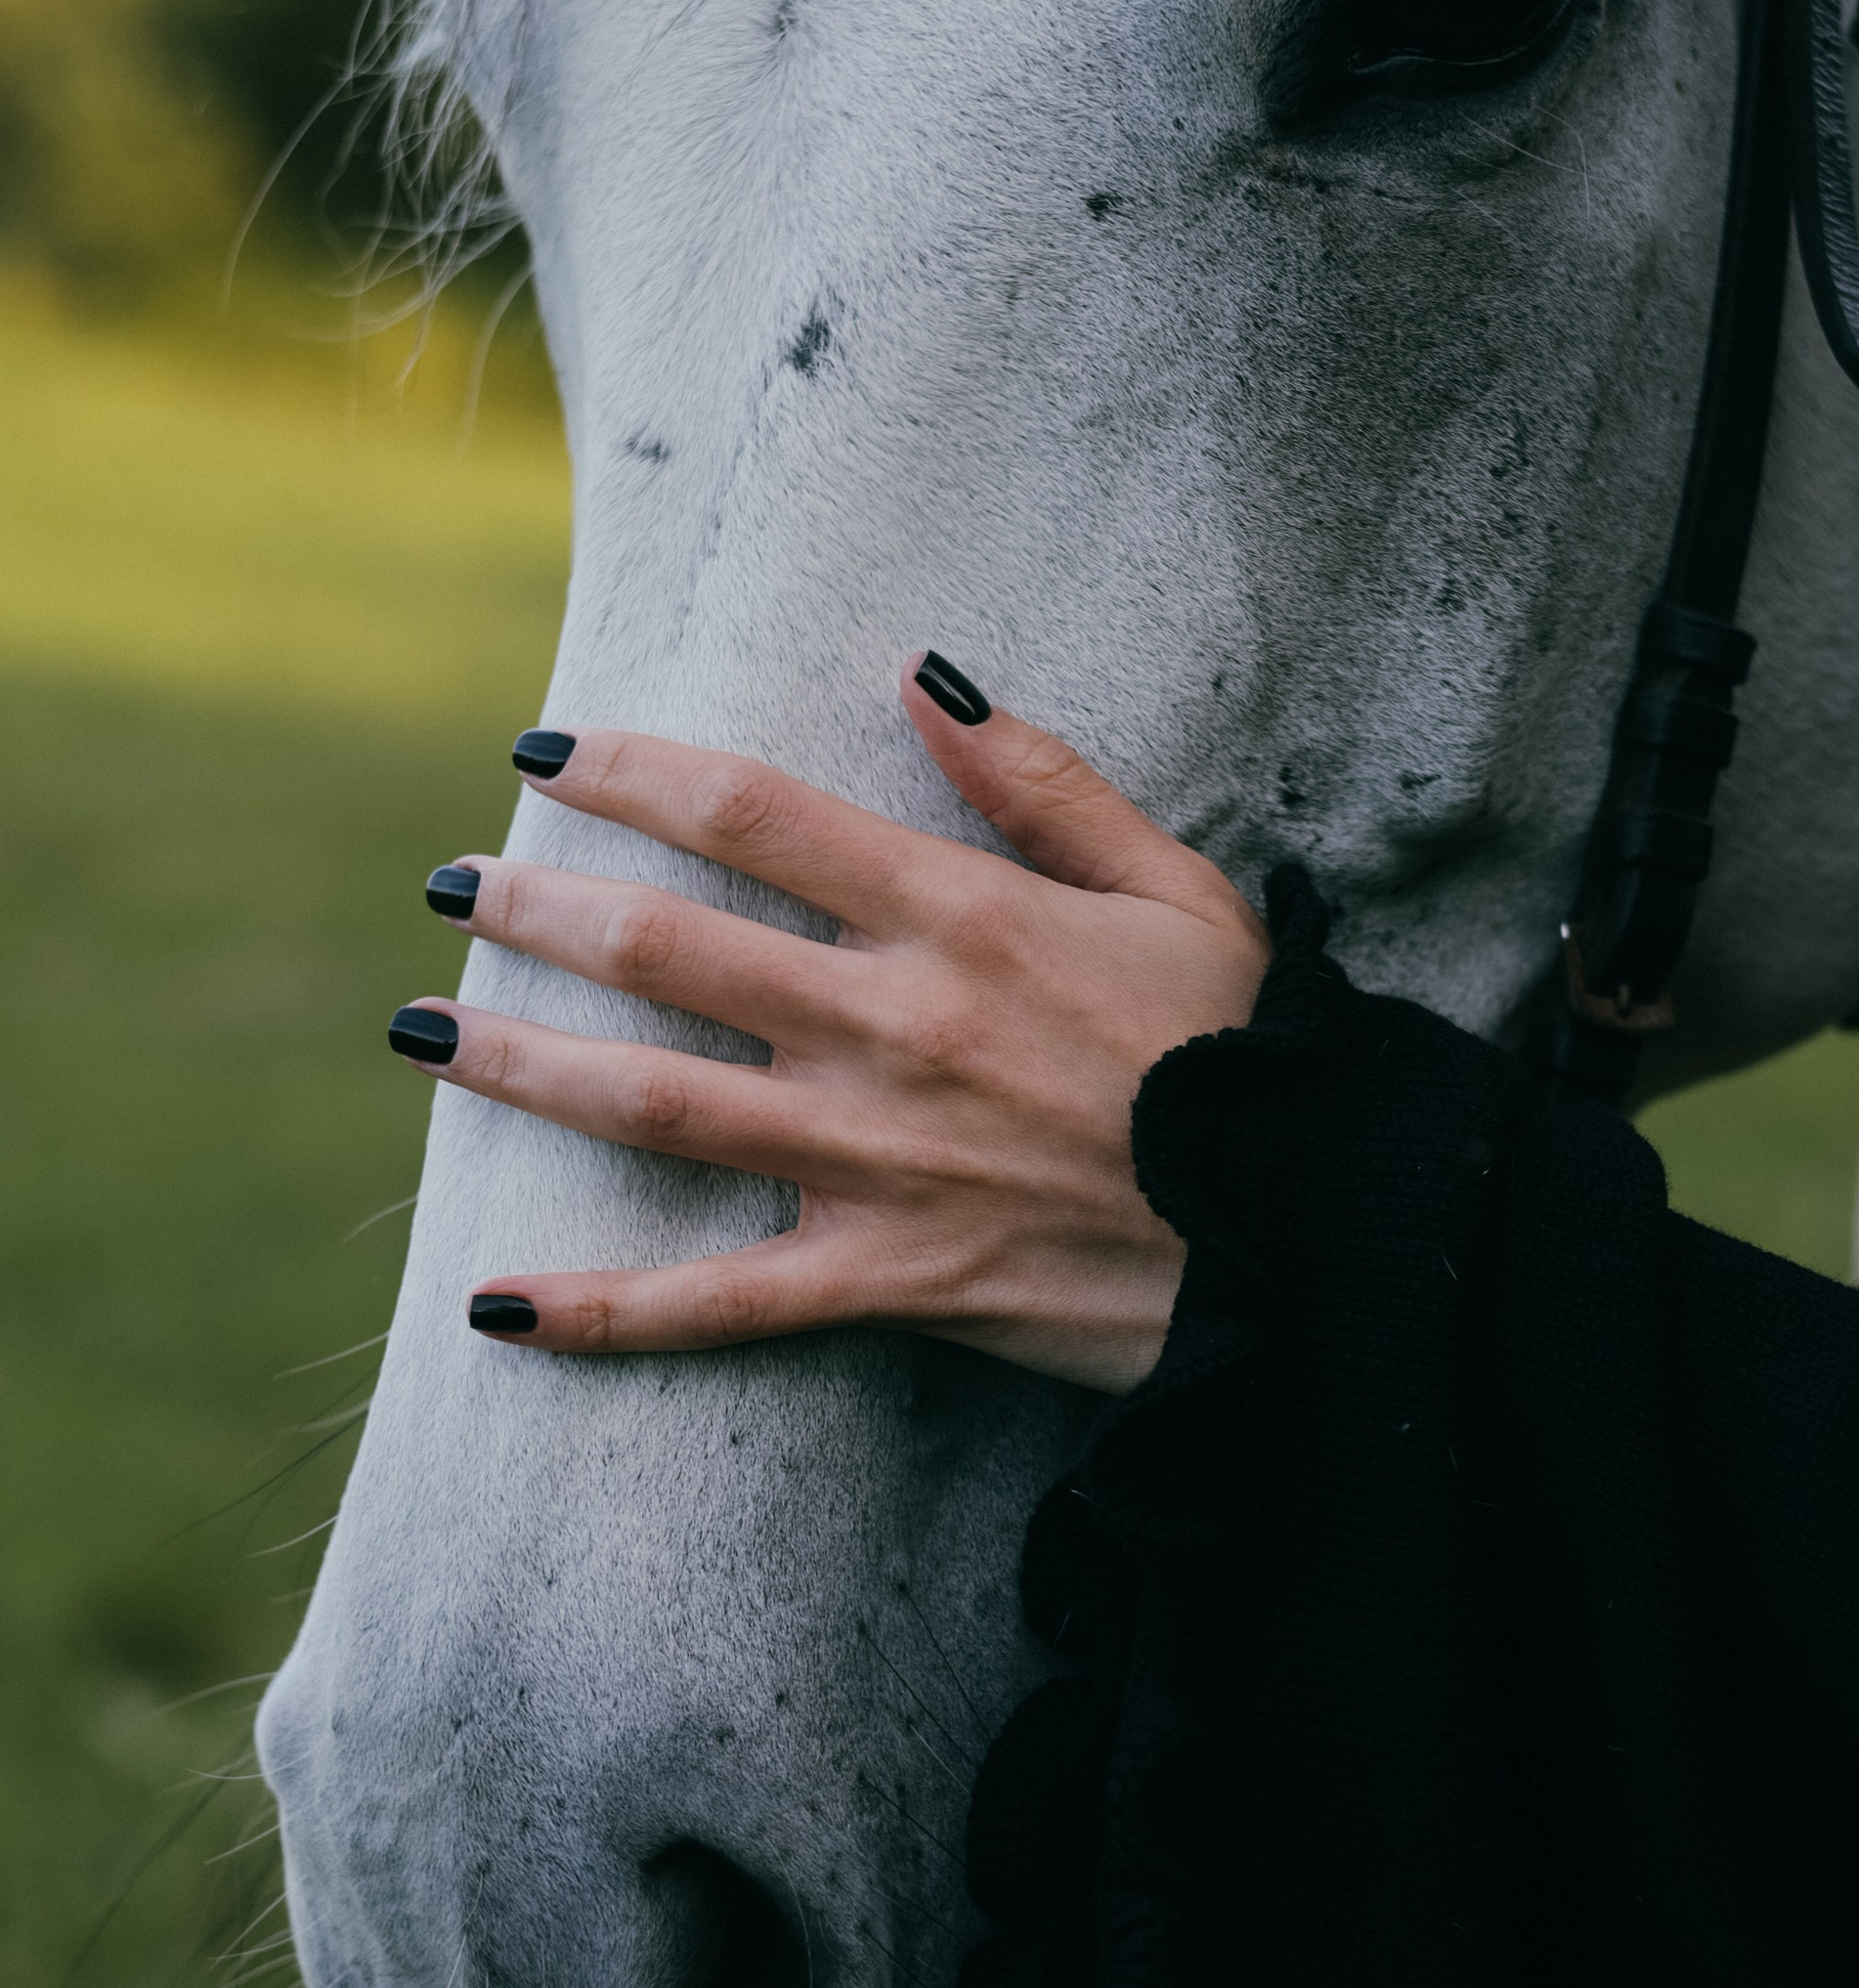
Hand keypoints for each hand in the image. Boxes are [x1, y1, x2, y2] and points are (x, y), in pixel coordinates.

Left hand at [388, 663, 1270, 1390]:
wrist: (1311, 1237)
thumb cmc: (1247, 1052)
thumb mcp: (1175, 885)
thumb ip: (1043, 780)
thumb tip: (925, 674)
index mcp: (960, 916)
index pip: (753, 815)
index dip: (633, 773)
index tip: (549, 754)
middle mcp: (894, 1027)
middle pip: (668, 950)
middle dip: (538, 908)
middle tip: (450, 883)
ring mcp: (878, 1159)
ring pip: (655, 1108)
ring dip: (522, 1065)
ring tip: (419, 1028)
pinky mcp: (886, 1277)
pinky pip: (718, 1304)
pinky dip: (604, 1314)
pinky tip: (496, 1309)